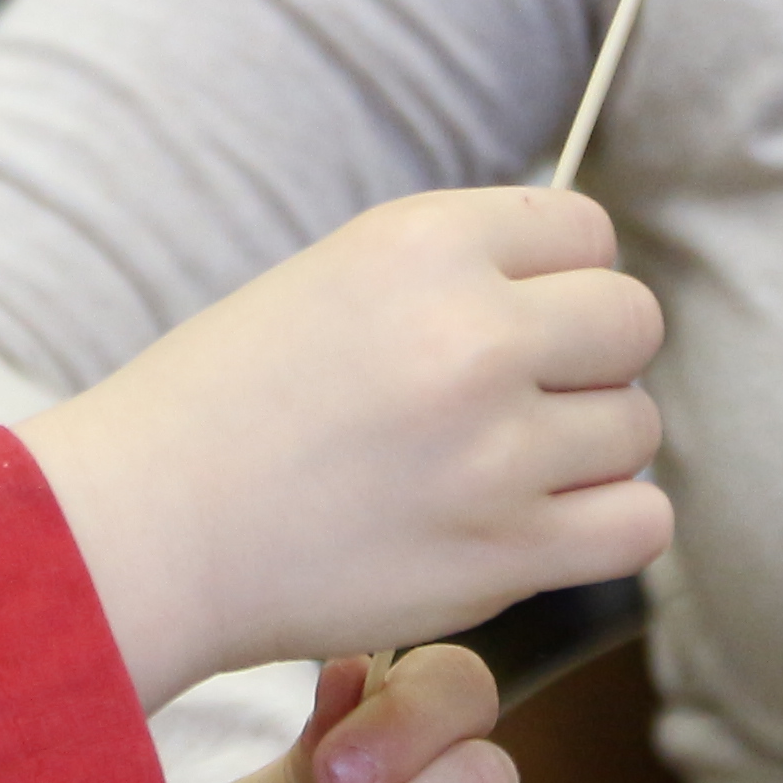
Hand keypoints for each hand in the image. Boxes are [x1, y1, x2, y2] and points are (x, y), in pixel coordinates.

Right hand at [18, 184, 666, 699]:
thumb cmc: (220, 406)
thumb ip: (457, 276)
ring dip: (585, 451)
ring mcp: (496, 447)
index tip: (513, 323)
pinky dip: (601, 528)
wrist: (143, 526)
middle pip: (633, 322)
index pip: (587, 230)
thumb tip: (577, 297)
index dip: (558, 280)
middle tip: (514, 402)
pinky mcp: (505, 551)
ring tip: (497, 471)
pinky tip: (532, 528)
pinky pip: (639, 524)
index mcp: (423, 242)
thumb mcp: (334, 281)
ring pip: (636, 427)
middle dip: (588, 360)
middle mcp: (472, 331)